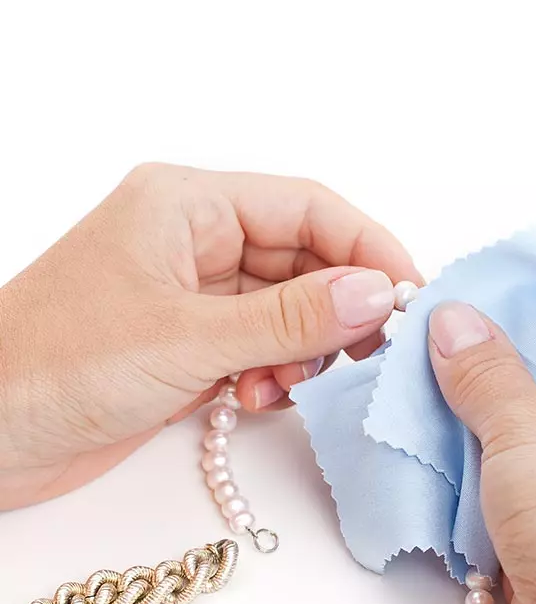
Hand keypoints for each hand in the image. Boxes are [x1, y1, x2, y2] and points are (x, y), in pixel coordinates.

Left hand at [0, 164, 420, 508]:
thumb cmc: (57, 365)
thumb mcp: (187, 337)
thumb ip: (289, 318)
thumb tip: (376, 295)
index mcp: (188, 205)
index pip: (308, 208)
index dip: (367, 248)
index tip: (409, 296)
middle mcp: (196, 243)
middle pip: (304, 261)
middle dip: (339, 308)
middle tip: (371, 352)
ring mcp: (195, 298)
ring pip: (288, 311)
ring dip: (304, 350)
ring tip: (284, 383)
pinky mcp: (192, 346)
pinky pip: (262, 348)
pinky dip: (276, 373)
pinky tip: (258, 397)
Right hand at [428, 301, 535, 603]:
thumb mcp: (527, 425)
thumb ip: (484, 369)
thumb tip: (452, 321)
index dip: (516, 334)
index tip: (457, 327)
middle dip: (489, 392)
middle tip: (429, 370)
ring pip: (535, 448)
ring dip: (482, 442)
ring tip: (425, 417)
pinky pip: (529, 492)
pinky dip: (490, 484)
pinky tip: (445, 470)